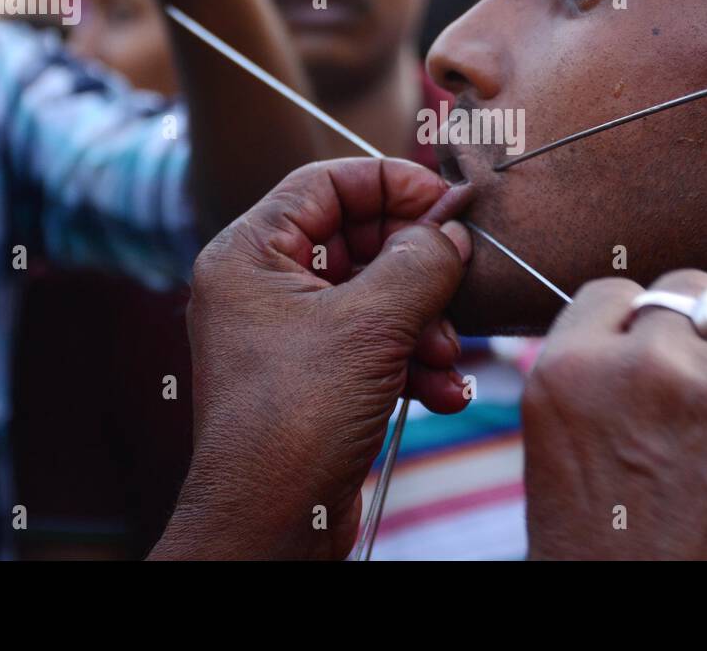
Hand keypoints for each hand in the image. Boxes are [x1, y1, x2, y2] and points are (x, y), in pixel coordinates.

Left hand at [151, 158, 473, 559]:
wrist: (273, 524)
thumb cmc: (297, 419)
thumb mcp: (372, 324)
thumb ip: (420, 261)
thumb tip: (451, 231)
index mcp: (249, 254)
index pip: (326, 182)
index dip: (392, 184)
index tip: (447, 200)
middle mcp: (262, 287)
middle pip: (358, 240)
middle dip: (416, 269)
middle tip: (456, 282)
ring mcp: (288, 334)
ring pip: (375, 296)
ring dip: (423, 323)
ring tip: (444, 356)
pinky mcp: (316, 378)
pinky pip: (374, 344)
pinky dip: (413, 362)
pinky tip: (442, 392)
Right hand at [522, 271, 706, 559]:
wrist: (660, 648)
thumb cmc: (611, 564)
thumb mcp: (565, 458)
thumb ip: (599, 384)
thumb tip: (652, 329)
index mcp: (567, 374)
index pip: (615, 294)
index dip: (641, 329)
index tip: (656, 365)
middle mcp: (645, 367)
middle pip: (693, 290)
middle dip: (706, 333)